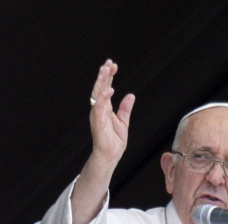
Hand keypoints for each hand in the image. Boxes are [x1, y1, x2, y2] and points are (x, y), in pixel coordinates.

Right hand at [71, 60, 134, 223]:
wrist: (110, 156)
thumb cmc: (114, 141)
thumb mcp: (123, 122)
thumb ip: (125, 108)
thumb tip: (130, 95)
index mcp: (104, 108)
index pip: (105, 88)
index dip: (108, 76)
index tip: (113, 64)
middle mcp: (98, 109)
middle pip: (99, 88)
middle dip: (103, 74)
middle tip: (108, 62)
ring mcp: (97, 115)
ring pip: (98, 94)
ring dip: (102, 82)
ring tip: (106, 70)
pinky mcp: (98, 123)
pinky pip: (100, 108)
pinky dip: (104, 98)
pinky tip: (109, 89)